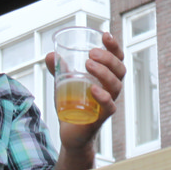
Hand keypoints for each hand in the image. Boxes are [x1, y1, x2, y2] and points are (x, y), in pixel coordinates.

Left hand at [46, 31, 124, 149]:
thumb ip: (59, 69)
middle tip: (91, 53)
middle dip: (108, 58)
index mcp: (106, 78)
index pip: (117, 59)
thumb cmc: (73, 106)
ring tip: (88, 64)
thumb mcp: (64, 83)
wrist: (70, 133)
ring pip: (116, 85)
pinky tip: (93, 89)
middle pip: (119, 70)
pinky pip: (109, 106)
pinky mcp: (101, 118)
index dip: (114, 46)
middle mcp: (111, 89)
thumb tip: (51, 54)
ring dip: (104, 72)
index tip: (105, 35)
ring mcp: (108, 103)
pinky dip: (103, 97)